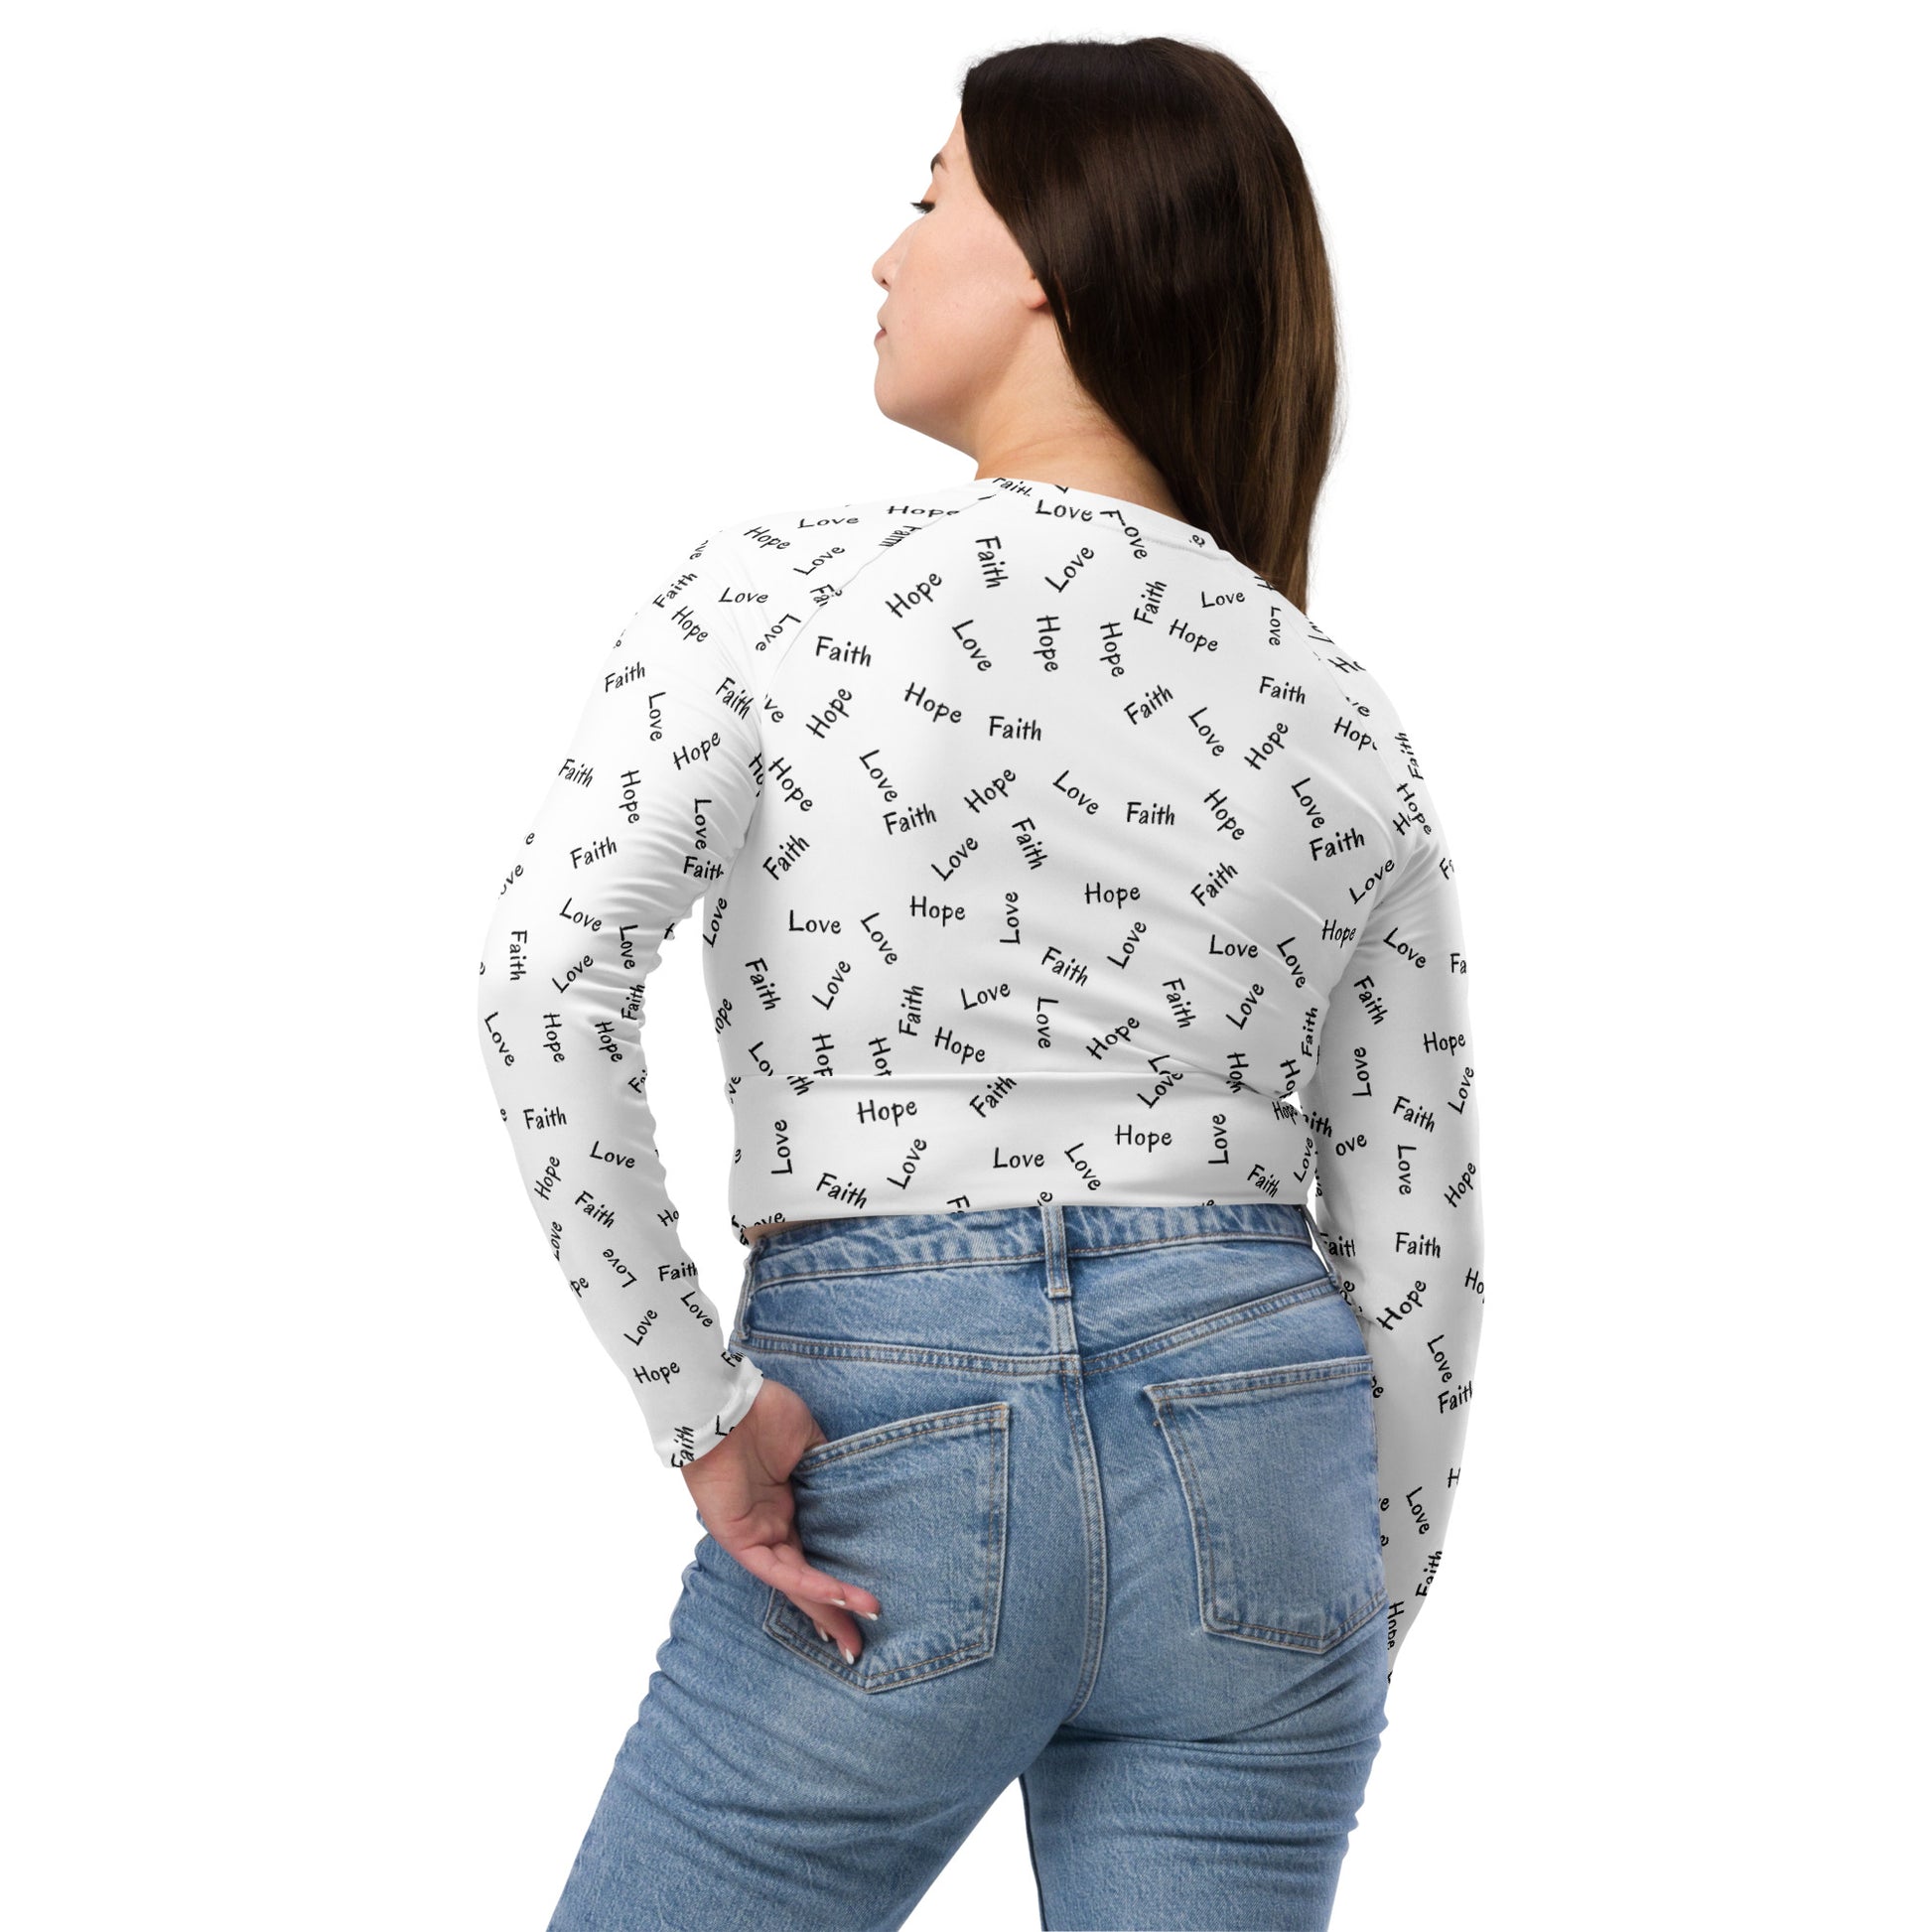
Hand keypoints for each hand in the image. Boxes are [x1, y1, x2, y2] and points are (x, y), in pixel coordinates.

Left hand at [681, 1375, 880, 1662]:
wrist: (724, 1401)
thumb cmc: (761, 1412)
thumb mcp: (808, 1440)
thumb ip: (828, 1469)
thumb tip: (856, 1484)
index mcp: (785, 1506)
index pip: (815, 1553)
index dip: (839, 1580)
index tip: (866, 1605)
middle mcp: (771, 1526)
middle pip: (805, 1580)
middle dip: (832, 1614)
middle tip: (857, 1647)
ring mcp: (754, 1534)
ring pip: (793, 1582)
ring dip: (826, 1606)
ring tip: (856, 1632)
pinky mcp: (737, 1537)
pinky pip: (776, 1568)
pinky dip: (806, 1583)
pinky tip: (834, 1596)